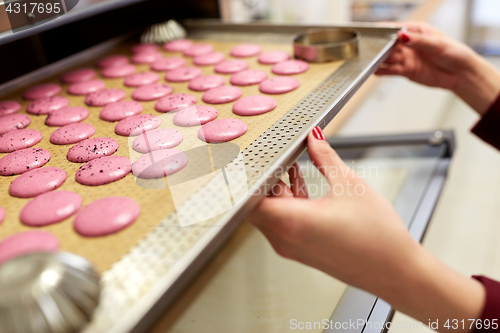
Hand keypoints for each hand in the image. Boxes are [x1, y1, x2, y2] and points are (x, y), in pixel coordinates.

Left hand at [247, 127, 484, 331]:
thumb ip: (325, 158)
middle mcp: (285, 238)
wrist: (396, 272)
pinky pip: (283, 223)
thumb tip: (314, 139)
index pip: (248, 198)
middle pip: (256, 205)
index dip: (244, 177)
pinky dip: (287, 203)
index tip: (244, 159)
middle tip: (270, 156)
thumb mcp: (350, 185)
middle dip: (262, 179)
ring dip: (276, 190)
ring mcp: (292, 247)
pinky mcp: (302, 250)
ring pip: (269, 214)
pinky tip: (301, 183)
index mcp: (291, 222)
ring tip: (289, 165)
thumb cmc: (377, 238)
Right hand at [376, 21, 499, 114]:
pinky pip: (392, 70)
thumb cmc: (455, 54)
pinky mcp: (407, 71)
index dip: (385, 30)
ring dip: (380, 59)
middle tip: (371, 49)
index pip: (397, 28)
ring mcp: (408, 58)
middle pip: (390, 44)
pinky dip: (383, 71)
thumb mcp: (437, 44)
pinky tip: (376, 70)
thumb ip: (418, 41)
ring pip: (389, 58)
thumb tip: (402, 37)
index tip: (374, 31)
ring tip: (371, 61)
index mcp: (418, 31)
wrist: (460, 74)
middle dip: (380, 46)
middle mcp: (410, 44)